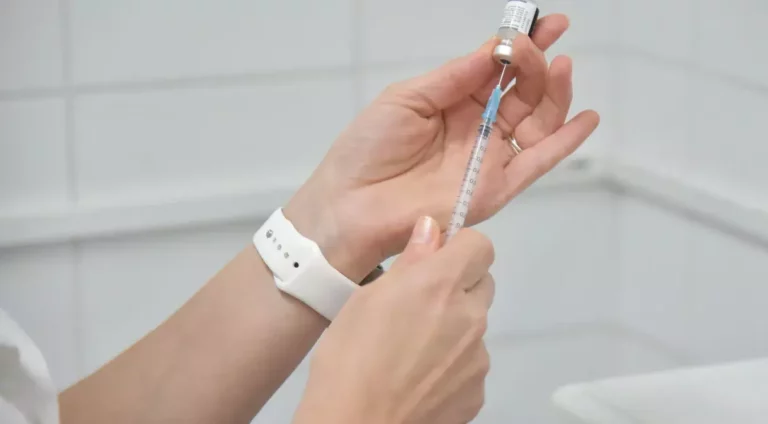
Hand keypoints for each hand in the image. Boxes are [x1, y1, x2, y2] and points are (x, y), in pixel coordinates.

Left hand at [285, 14, 599, 280]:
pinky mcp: (496, 187)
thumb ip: (455, 77)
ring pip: (538, 122)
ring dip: (555, 94)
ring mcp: (490, 157)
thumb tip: (494, 50)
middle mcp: (478, 127)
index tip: (548, 23)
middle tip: (536, 48)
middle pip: (524, 92)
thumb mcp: (408, 98)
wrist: (351, 204)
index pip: (499, 69)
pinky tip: (587, 118)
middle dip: (536, 64)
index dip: (524, 46)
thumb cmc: (369, 148)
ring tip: (559, 68)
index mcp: (456, 102)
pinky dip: (566, 142)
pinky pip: (538, 163)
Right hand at [293, 216, 494, 423]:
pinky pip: (471, 363)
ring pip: (475, 326)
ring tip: (412, 350)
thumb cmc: (349, 357)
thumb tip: (432, 229)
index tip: (434, 260)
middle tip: (418, 306)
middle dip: (457, 286)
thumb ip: (410, 261)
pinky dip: (453, 364)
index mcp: (441, 284)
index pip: (480, 245)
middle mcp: (470, 317)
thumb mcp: (367, 298)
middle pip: (482, 284)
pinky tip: (420, 377)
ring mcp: (478, 357)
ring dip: (454, 327)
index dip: (458, 248)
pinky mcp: (478, 391)